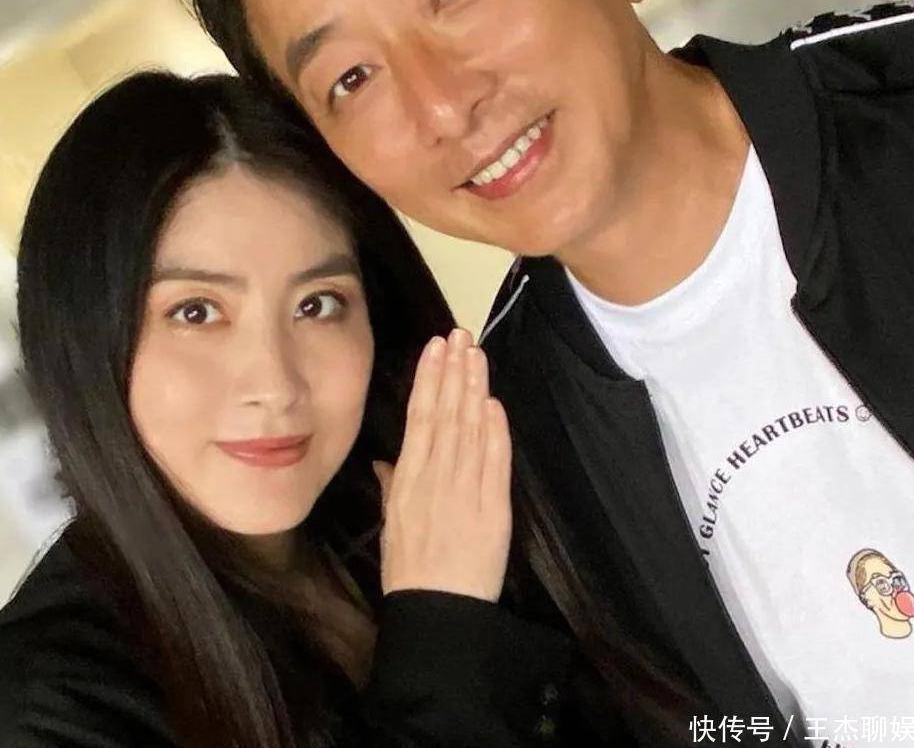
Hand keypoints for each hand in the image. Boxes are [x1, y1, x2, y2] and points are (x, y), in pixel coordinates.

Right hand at [373, 328, 511, 601]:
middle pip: (446, 412)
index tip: (435, 347)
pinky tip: (493, 402)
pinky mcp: (493, 505)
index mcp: (406, 479)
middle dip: (453, 370)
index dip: (428, 378)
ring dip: (474, 387)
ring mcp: (465, 489)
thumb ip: (391, 486)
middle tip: (461, 335)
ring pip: (470, 427)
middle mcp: (435, 476)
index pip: (419, 416)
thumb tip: (385, 459)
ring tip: (477, 354)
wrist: (438, 611)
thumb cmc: (410, 570)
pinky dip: (496, 429)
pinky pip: (495, 459)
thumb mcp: (390, 524)